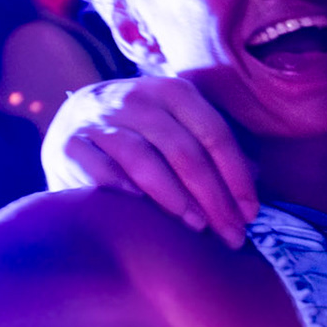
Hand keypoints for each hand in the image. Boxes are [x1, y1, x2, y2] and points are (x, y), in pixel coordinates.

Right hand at [41, 78, 255, 247]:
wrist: (73, 123)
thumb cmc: (140, 134)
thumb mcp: (176, 127)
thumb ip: (211, 147)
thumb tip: (256, 177)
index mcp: (170, 91)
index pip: (214, 132)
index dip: (236, 176)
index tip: (250, 213)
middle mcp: (134, 98)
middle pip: (183, 150)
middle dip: (213, 197)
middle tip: (231, 234)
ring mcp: (99, 121)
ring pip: (144, 161)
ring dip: (175, 199)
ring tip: (197, 227)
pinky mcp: (70, 146)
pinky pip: (102, 175)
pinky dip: (126, 196)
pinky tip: (146, 217)